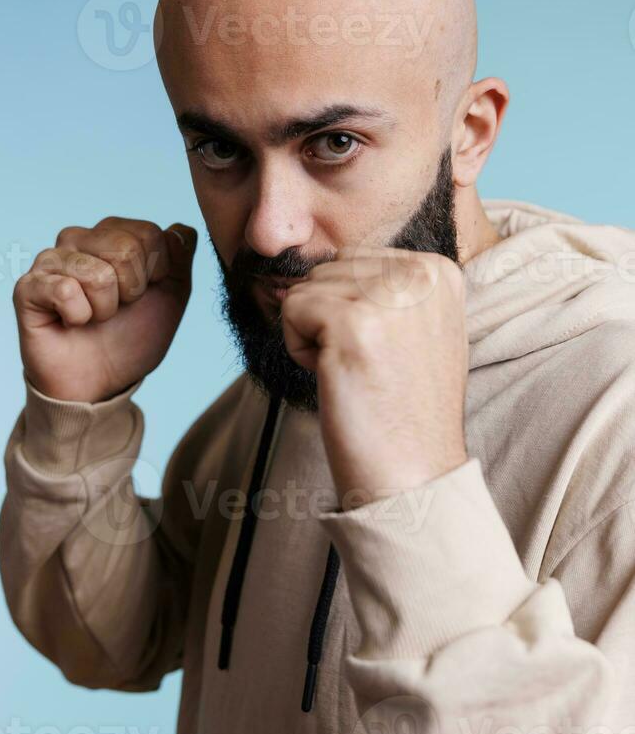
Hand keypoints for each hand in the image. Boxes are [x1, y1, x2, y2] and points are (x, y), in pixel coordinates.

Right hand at [13, 216, 196, 402]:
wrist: (101, 381)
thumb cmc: (132, 335)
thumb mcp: (173, 296)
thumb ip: (181, 257)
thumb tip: (180, 228)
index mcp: (115, 234)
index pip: (150, 232)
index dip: (158, 273)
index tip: (143, 293)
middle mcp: (80, 238)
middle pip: (126, 248)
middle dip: (132, 291)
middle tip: (117, 308)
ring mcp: (51, 260)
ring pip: (98, 274)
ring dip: (106, 309)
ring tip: (94, 316)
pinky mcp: (28, 287)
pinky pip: (65, 291)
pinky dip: (78, 317)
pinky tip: (70, 322)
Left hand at [281, 246, 468, 505]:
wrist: (414, 474)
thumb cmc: (405, 410)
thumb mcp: (419, 329)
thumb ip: (388, 288)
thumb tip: (324, 264)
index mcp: (441, 271)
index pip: (357, 260)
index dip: (352, 309)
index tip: (384, 353)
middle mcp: (422, 273)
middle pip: (330, 269)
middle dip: (330, 318)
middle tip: (366, 366)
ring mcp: (389, 295)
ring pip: (307, 287)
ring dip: (314, 334)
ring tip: (354, 373)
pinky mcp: (353, 320)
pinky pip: (291, 308)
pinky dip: (298, 348)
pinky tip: (336, 377)